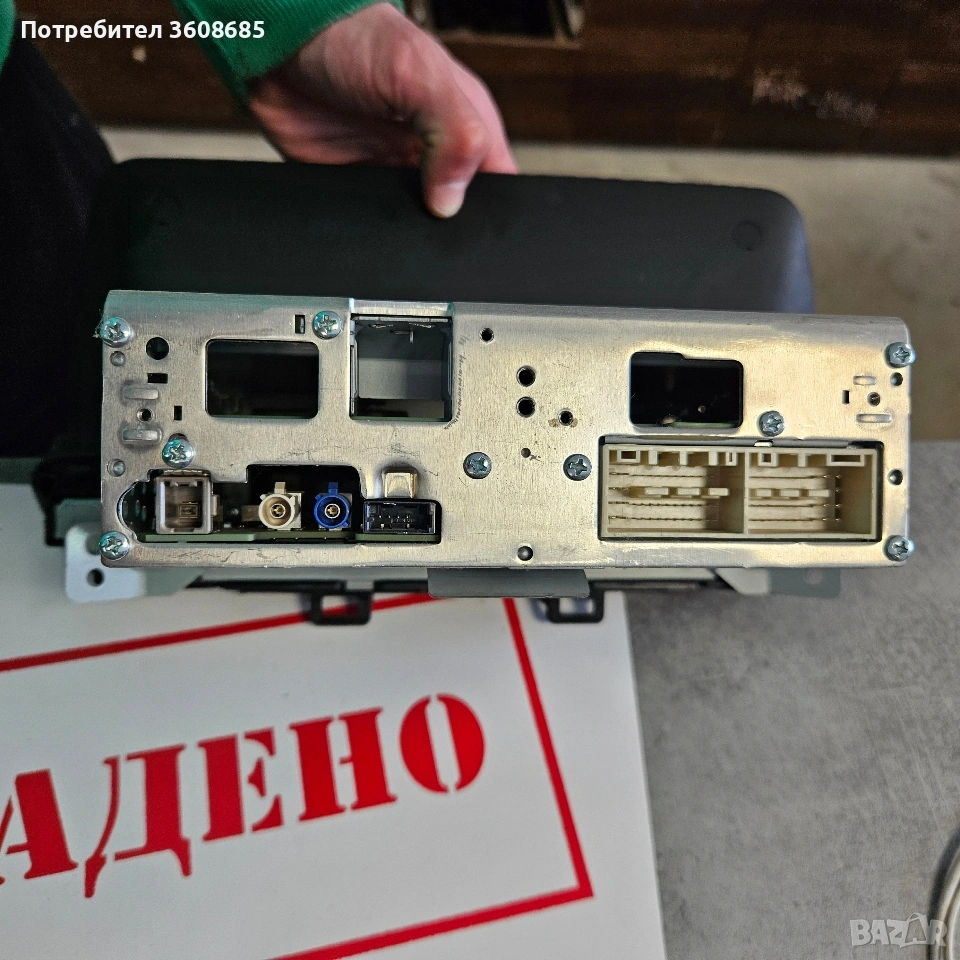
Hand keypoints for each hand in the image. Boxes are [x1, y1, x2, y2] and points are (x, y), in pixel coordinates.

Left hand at [248, 2, 516, 216]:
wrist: (279, 44)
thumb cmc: (353, 36)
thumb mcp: (422, 75)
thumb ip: (455, 135)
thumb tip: (452, 201)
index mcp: (466, 123)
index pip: (499, 180)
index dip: (497, 205)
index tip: (480, 219)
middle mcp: (434, 151)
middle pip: (461, 208)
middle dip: (453, 223)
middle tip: (436, 221)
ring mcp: (396, 171)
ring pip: (419, 221)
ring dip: (414, 227)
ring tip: (400, 215)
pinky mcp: (359, 186)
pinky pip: (376, 220)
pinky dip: (377, 227)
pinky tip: (373, 219)